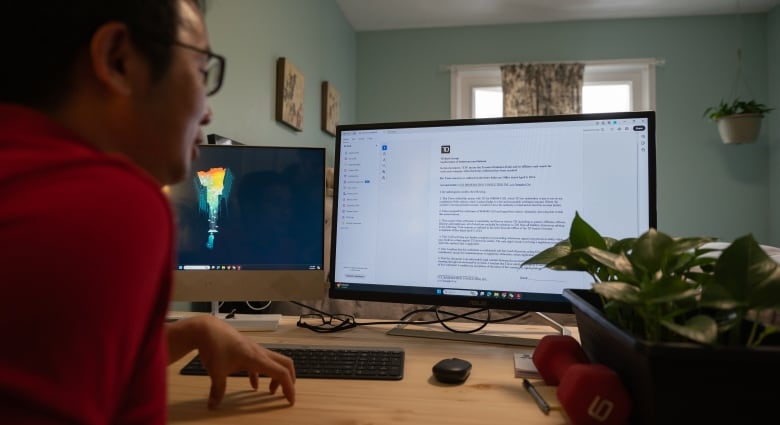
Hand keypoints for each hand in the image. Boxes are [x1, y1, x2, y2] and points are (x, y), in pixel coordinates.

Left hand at [167, 315, 295, 407]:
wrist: (207, 329)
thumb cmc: (214, 347)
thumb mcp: (216, 372)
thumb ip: (218, 390)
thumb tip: (213, 406)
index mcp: (257, 359)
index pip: (281, 373)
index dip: (289, 387)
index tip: (290, 400)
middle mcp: (260, 353)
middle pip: (285, 364)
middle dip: (289, 379)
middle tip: (286, 394)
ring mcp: (255, 350)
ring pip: (275, 362)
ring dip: (277, 376)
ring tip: (271, 391)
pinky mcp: (248, 349)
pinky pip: (262, 362)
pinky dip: (263, 374)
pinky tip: (253, 384)